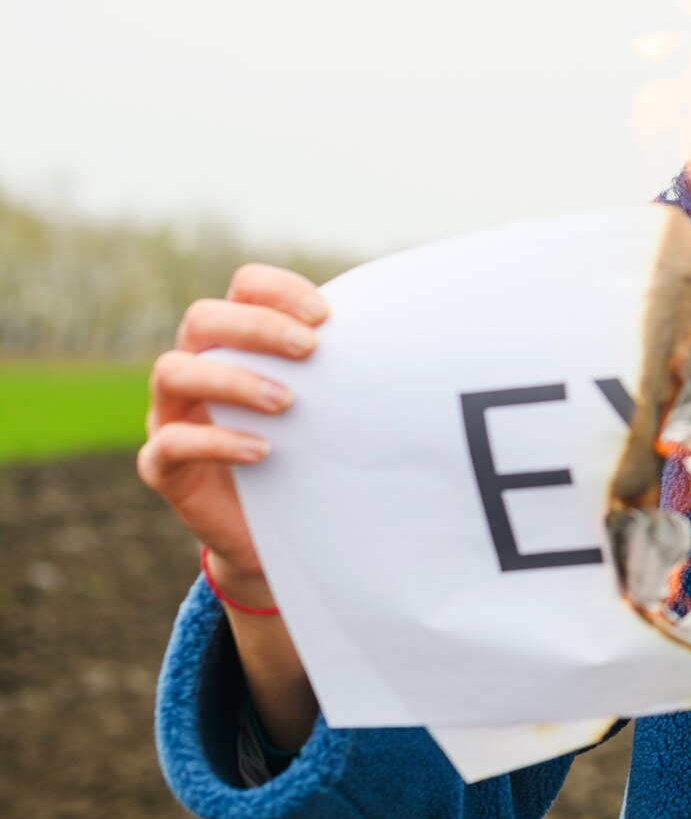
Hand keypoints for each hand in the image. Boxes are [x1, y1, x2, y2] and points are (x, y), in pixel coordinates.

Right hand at [137, 263, 327, 591]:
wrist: (278, 529)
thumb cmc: (305, 448)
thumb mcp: (323, 402)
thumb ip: (337, 365)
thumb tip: (399, 331)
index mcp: (234, 341)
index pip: (243, 289)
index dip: (277, 291)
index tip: (324, 315)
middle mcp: (194, 368)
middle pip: (201, 319)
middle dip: (256, 327)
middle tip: (309, 348)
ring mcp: (170, 415)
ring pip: (173, 372)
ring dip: (233, 379)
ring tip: (287, 402)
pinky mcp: (163, 465)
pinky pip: (169, 444)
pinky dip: (215, 441)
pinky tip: (264, 451)